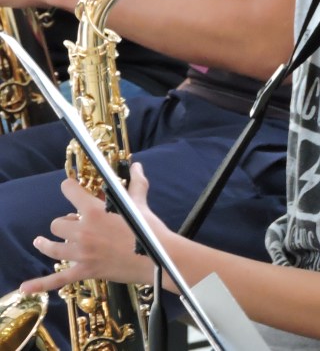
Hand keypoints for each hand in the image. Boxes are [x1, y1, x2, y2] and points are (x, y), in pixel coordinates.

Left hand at [20, 163, 162, 293]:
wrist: (160, 258)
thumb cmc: (151, 230)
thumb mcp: (140, 204)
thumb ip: (136, 184)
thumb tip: (137, 167)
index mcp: (94, 211)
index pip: (69, 191)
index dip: (70, 188)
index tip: (72, 189)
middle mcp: (83, 231)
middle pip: (57, 223)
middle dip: (66, 222)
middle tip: (77, 225)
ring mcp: (82, 252)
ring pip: (52, 246)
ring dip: (47, 244)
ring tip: (42, 241)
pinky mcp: (86, 270)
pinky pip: (58, 279)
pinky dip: (41, 284)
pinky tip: (24, 287)